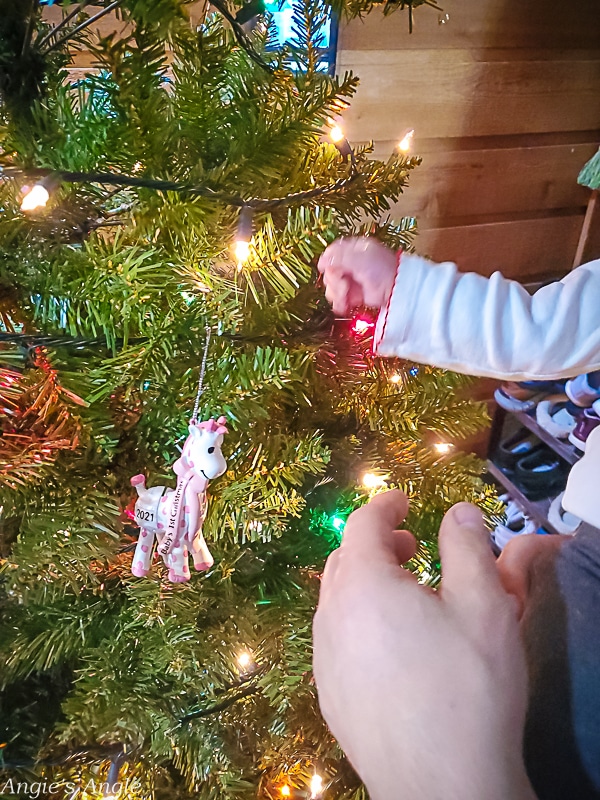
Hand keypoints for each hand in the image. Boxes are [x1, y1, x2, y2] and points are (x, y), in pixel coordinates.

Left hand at [313, 491, 536, 799]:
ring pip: (336, 600)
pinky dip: (358, 621)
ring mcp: (323, 659)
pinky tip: (392, 647)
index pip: (362, 523)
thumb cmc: (467, 688)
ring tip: (406, 597)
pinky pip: (335, 638)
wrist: (443, 786)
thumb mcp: (483, 606)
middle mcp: (330, 616)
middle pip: (343, 558)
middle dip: (375, 542)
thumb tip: (458, 512)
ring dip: (366, 583)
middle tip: (412, 549)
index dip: (384, 505)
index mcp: (362, 585)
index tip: (405, 502)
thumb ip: (467, 546)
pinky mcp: (328, 696)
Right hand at [317, 237, 397, 314]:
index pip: (333, 251)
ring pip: (332, 285)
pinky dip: (339, 303)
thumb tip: (321, 261)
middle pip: (330, 270)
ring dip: (336, 293)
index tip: (323, 268)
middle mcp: (352, 263)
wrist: (396, 289)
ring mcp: (352, 279)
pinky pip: (338, 298)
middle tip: (343, 285)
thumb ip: (338, 257)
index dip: (327, 260)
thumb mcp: (359, 258)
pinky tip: (343, 306)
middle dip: (333, 280)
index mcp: (354, 249)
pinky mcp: (354, 295)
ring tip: (345, 297)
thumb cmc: (381, 269)